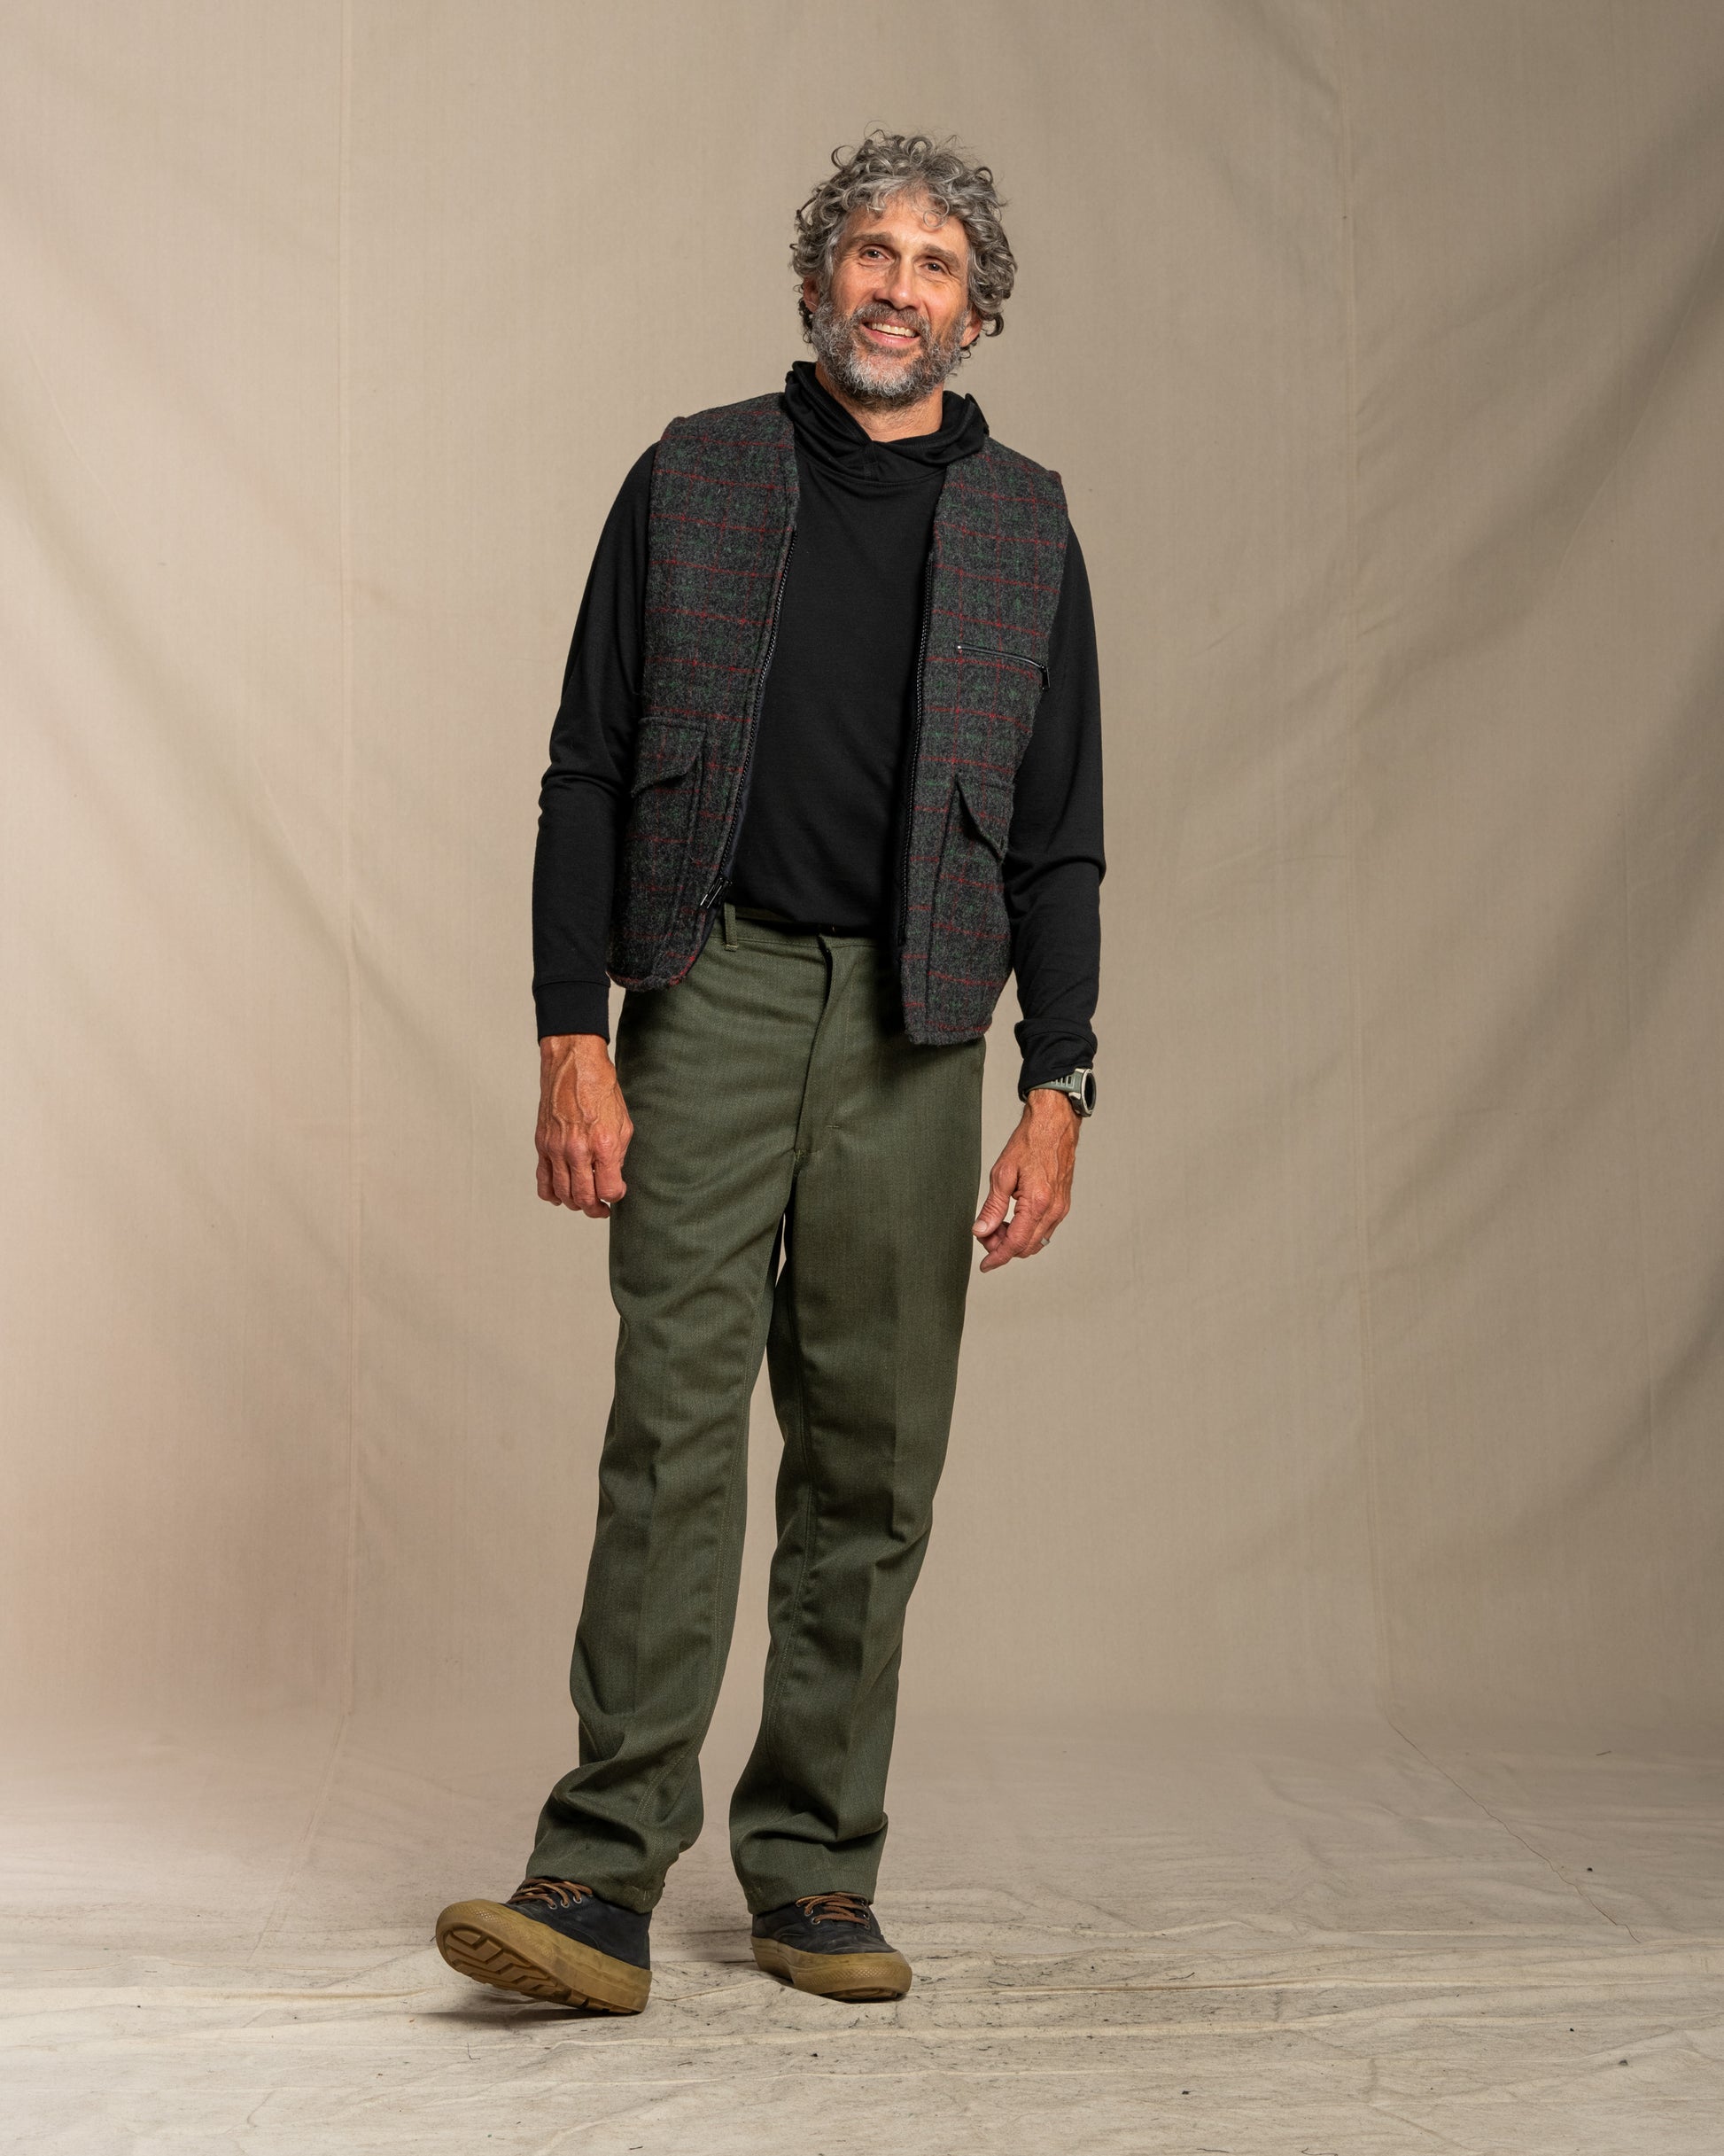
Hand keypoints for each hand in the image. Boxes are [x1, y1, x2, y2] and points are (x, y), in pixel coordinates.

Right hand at [536, 1034, 632, 1217]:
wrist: (574, 1065)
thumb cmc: (600, 1090)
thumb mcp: (623, 1123)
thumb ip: (619, 1155)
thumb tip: (613, 1178)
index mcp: (603, 1144)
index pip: (608, 1190)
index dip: (615, 1197)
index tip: (616, 1193)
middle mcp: (577, 1150)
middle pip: (584, 1198)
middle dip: (596, 1209)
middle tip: (602, 1208)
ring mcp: (556, 1149)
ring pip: (563, 1194)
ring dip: (575, 1203)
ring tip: (585, 1201)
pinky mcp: (542, 1145)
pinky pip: (543, 1181)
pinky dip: (552, 1194)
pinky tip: (562, 1194)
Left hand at [972, 1089, 1079, 1272]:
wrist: (1054, 1125)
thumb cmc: (1030, 1143)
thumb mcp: (1002, 1174)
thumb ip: (992, 1207)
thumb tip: (981, 1232)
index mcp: (1037, 1203)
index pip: (1015, 1244)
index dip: (997, 1257)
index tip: (985, 1265)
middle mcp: (1053, 1210)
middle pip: (1026, 1248)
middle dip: (1003, 1248)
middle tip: (984, 1234)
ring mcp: (1061, 1208)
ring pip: (1036, 1241)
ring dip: (1014, 1240)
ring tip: (996, 1224)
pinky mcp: (1062, 1204)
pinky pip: (1044, 1230)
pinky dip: (1026, 1231)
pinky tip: (1012, 1218)